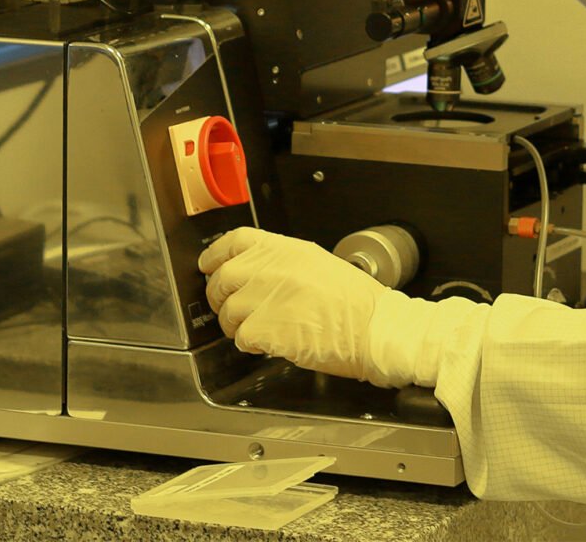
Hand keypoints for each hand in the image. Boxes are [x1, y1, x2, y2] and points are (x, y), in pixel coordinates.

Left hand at [199, 227, 385, 381]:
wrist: (375, 328)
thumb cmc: (356, 303)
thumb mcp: (319, 264)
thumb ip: (283, 263)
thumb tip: (253, 273)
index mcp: (288, 249)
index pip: (235, 240)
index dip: (216, 254)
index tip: (210, 265)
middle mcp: (273, 267)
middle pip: (222, 278)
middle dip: (222, 298)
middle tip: (234, 309)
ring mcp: (267, 296)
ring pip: (228, 312)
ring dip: (238, 325)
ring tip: (262, 330)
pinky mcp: (266, 328)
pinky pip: (242, 337)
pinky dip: (253, 345)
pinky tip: (272, 343)